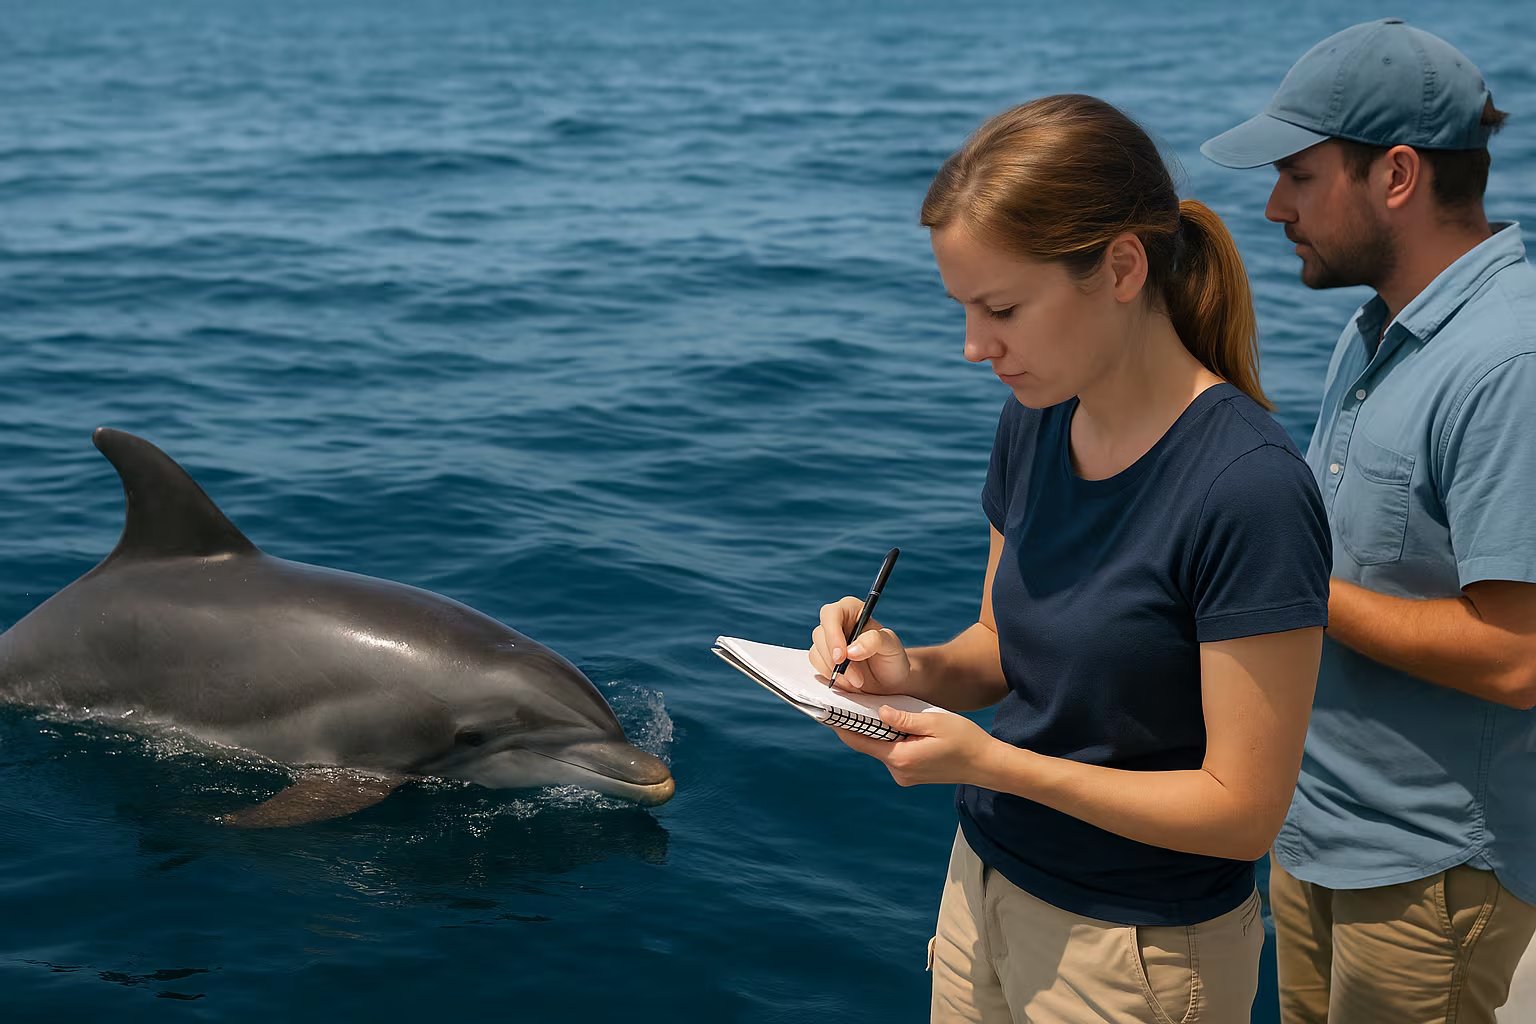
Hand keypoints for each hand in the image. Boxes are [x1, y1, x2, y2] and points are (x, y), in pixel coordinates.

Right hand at [809, 595, 911, 694]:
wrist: (889, 681)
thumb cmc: (891, 658)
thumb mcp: (891, 646)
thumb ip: (874, 641)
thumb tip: (851, 650)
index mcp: (852, 610)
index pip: (832, 614)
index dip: (833, 633)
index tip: (842, 656)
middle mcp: (837, 623)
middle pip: (820, 634)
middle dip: (836, 659)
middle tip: (856, 677)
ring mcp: (828, 641)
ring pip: (816, 652)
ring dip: (835, 671)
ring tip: (858, 681)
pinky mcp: (823, 658)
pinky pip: (817, 665)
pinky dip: (831, 676)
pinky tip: (848, 681)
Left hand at [833, 706, 999, 787]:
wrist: (987, 765)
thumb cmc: (966, 741)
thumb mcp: (936, 722)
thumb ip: (904, 717)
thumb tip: (879, 711)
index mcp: (901, 758)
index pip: (859, 740)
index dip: (841, 724)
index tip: (827, 708)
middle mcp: (898, 771)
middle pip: (867, 744)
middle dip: (859, 723)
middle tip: (847, 699)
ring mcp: (904, 775)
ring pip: (880, 747)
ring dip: (877, 730)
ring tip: (873, 706)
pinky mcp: (911, 774)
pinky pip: (892, 752)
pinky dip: (890, 738)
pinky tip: (894, 722)